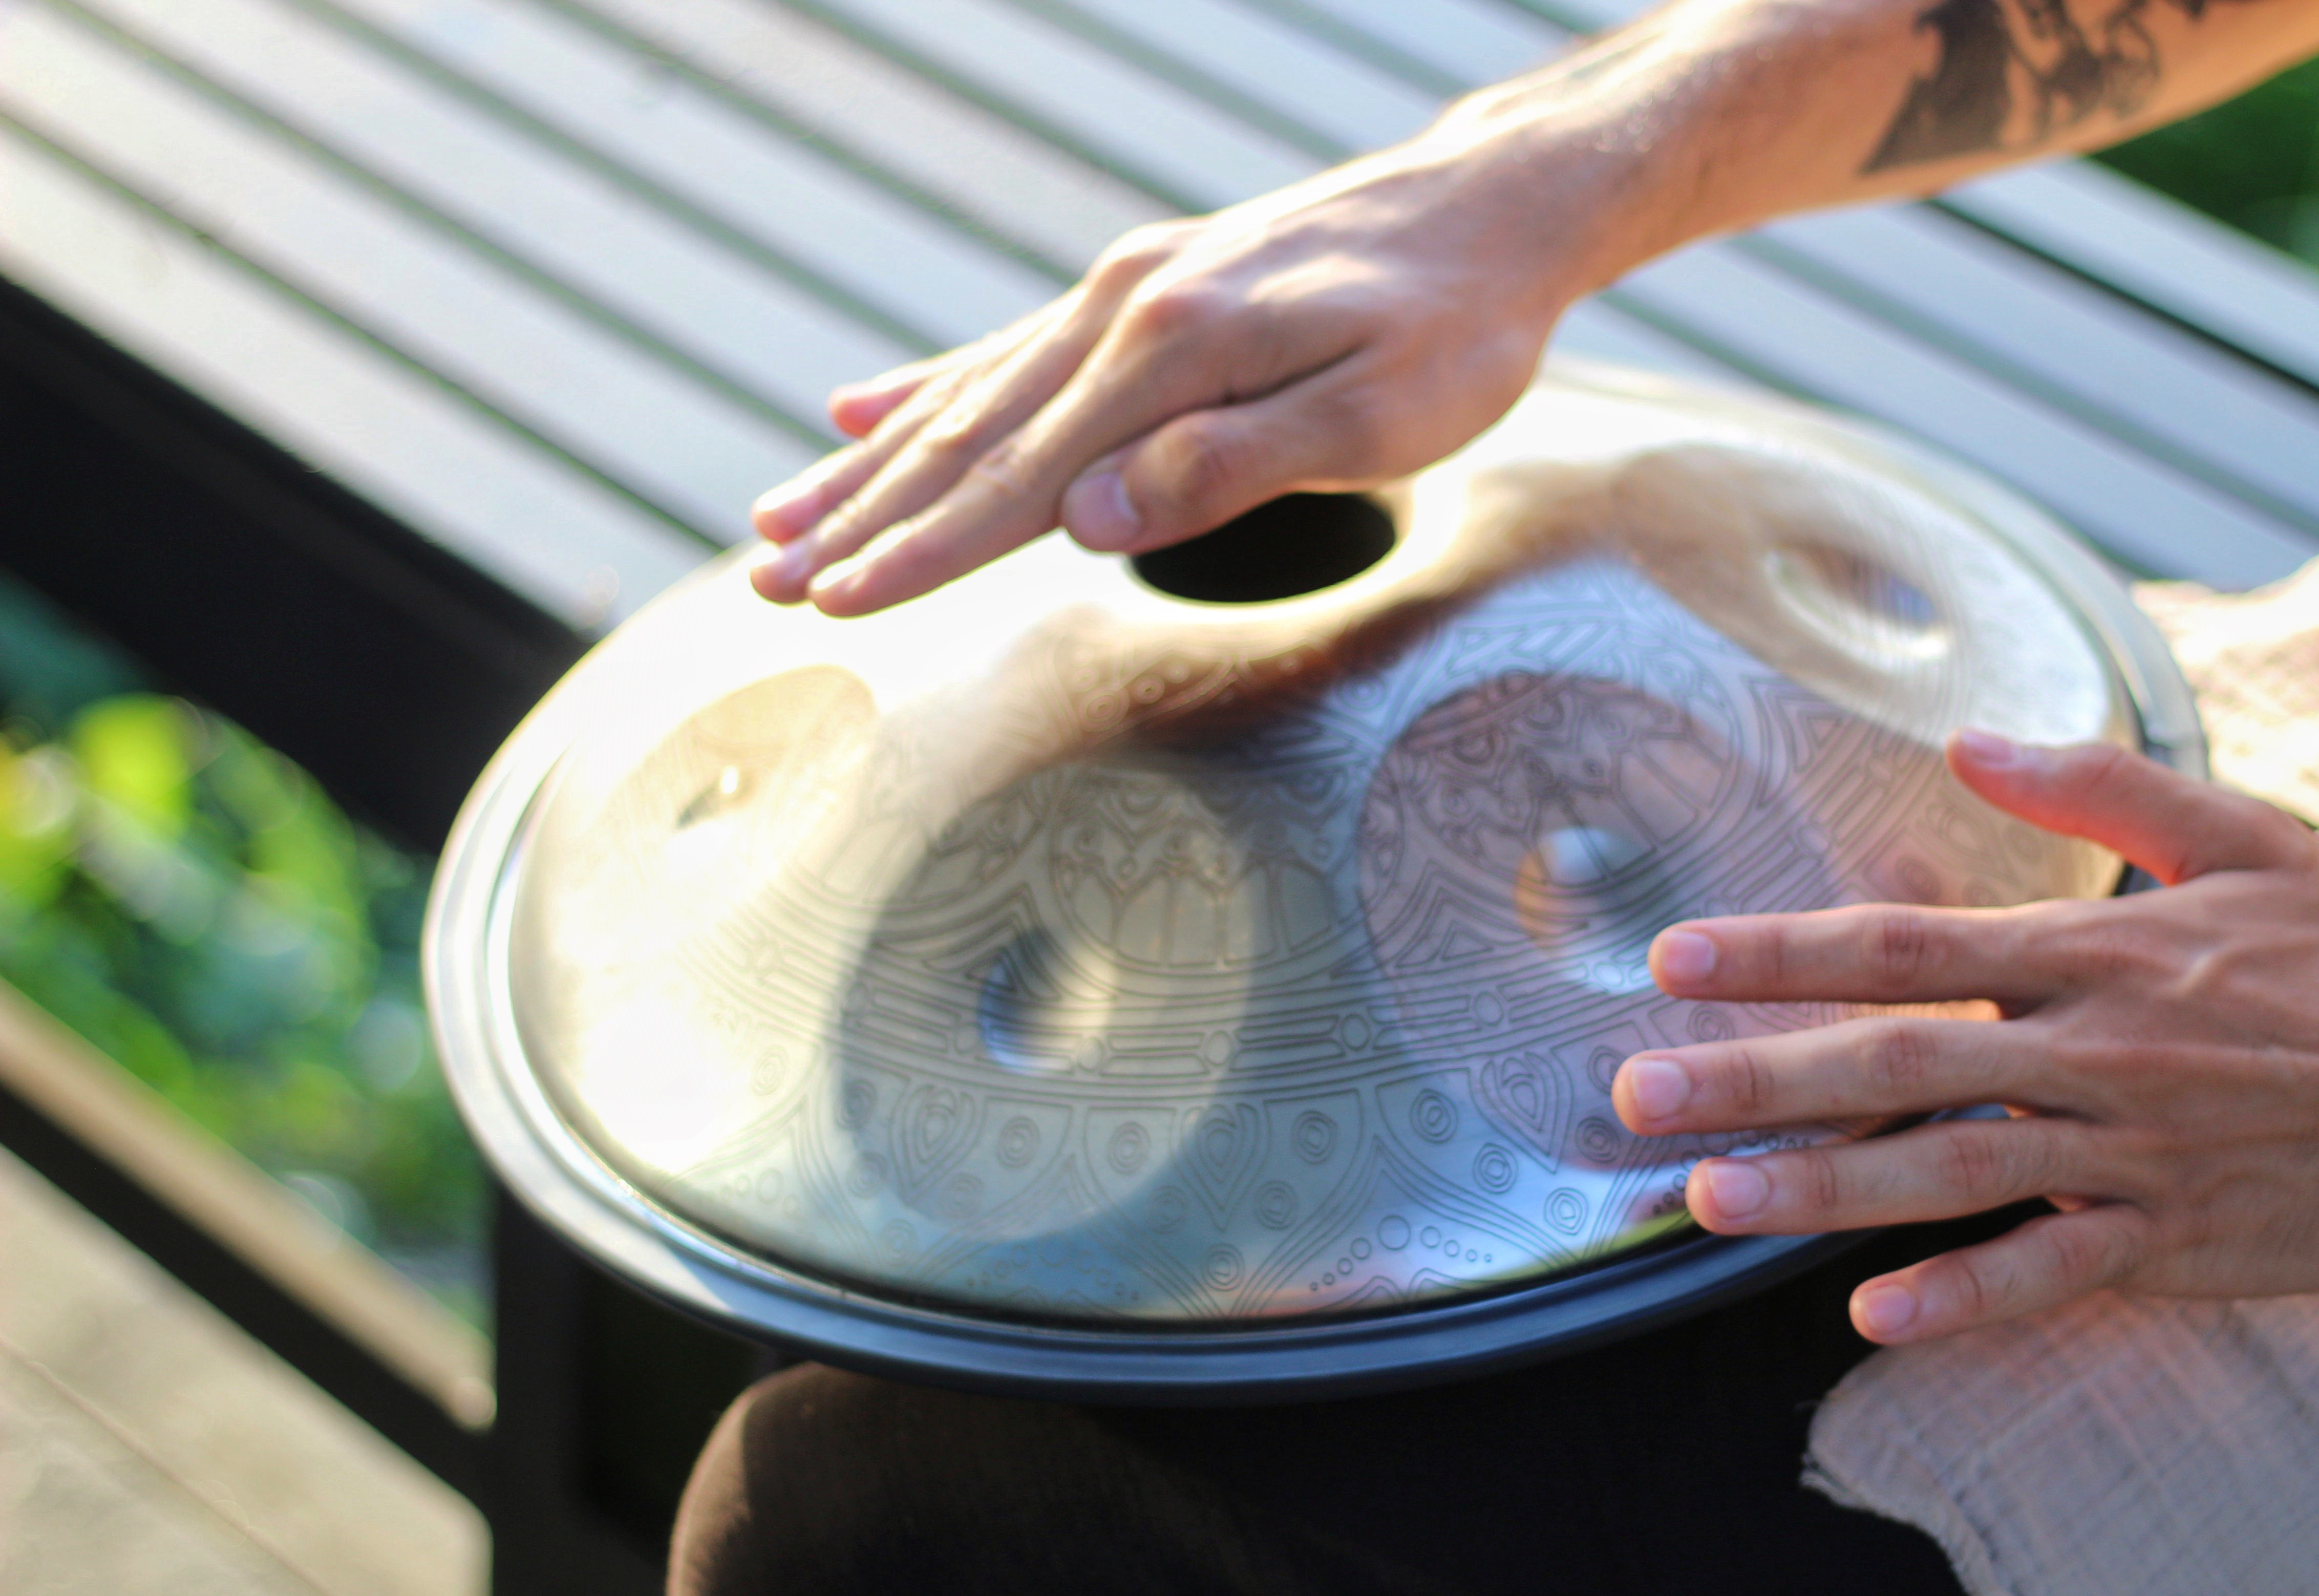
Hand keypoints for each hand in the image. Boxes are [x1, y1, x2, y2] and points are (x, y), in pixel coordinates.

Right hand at [742, 139, 1589, 617]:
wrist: (1491, 206)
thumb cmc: (1457, 330)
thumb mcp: (1377, 416)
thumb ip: (1233, 467)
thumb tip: (1089, 521)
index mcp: (1174, 352)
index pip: (1023, 480)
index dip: (924, 551)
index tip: (837, 604)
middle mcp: (1124, 310)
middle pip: (968, 439)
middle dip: (861, 523)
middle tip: (765, 585)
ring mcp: (1122, 291)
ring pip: (968, 396)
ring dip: (869, 468)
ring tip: (776, 520)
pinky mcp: (1139, 287)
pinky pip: (1006, 349)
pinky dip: (925, 389)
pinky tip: (857, 413)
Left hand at [1610, 732, 2318, 1344]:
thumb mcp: (2242, 839)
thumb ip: (2099, 786)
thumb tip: (1966, 742)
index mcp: (2093, 952)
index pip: (1903, 946)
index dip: (1781, 953)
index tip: (1672, 959)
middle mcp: (2091, 1052)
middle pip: (1893, 1064)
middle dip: (1755, 1078)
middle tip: (1635, 1095)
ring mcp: (2128, 1154)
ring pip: (1947, 1172)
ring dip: (1820, 1191)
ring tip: (1707, 1199)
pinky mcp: (2172, 1241)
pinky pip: (2051, 1272)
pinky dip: (1964, 1296)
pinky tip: (1871, 1317)